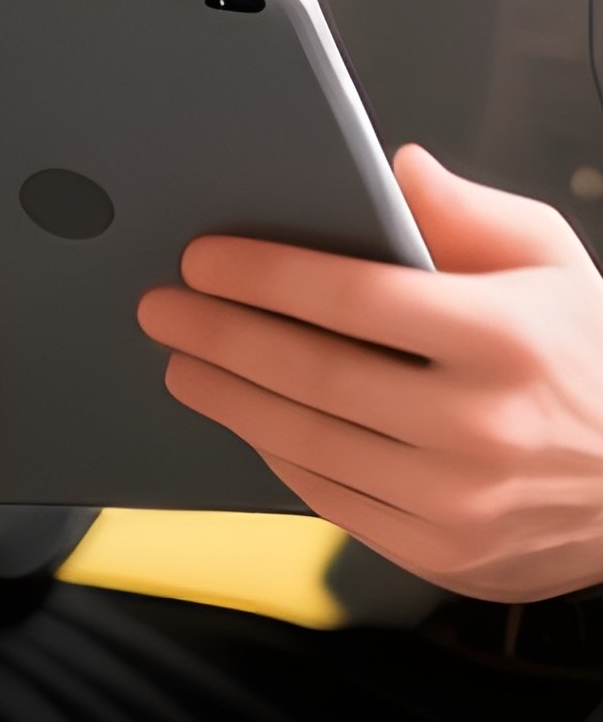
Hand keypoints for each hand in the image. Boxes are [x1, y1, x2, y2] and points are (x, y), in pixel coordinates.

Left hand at [137, 144, 602, 601]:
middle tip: (162, 306)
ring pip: (306, 440)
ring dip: (225, 396)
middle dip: (218, 333)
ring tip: (180, 360)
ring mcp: (459, 499)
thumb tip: (394, 168)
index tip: (202, 257)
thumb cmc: (591, 359)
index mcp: (504, 338)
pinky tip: (242, 415)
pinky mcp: (442, 552)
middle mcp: (480, 424)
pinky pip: (328, 496)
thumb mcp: (552, 263)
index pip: (353, 296)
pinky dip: (273, 451)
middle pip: (311, 372)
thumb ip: (467, 214)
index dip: (263, 274)